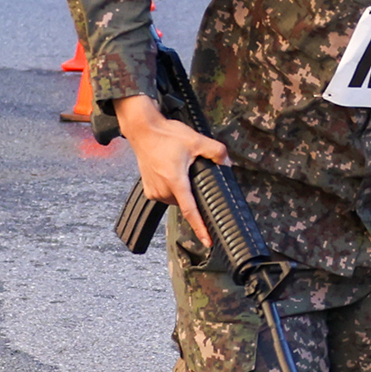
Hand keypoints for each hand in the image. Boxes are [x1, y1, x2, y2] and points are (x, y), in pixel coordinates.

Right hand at [114, 93, 229, 246]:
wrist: (143, 130)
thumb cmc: (166, 135)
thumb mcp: (197, 140)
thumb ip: (217, 152)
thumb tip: (227, 163)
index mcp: (175, 181)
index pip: (190, 211)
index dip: (200, 228)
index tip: (207, 241)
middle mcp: (162, 190)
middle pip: (187, 202)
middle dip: (195, 191)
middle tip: (194, 170)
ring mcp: (154, 191)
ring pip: (177, 199)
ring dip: (183, 190)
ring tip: (179, 167)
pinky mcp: (148, 190)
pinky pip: (167, 195)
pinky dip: (173, 188)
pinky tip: (172, 171)